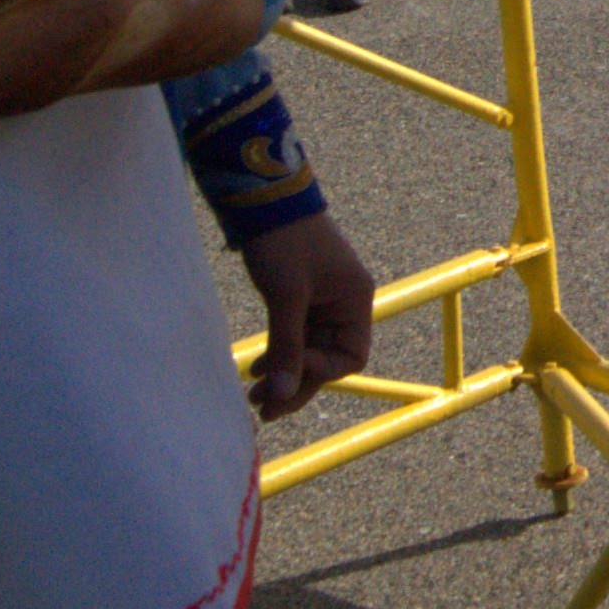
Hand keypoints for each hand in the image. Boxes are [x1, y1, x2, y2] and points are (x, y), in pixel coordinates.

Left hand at [238, 211, 374, 420]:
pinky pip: (294, 336)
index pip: (350, 357)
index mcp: (355, 300)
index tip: (289, 370)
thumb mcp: (286, 297)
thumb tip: (283, 396)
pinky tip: (255, 369)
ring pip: (307, 350)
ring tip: (253, 394)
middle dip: (297, 384)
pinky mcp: (299, 296)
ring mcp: (322, 300)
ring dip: (283, 373)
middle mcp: (344, 304)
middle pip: (327, 358)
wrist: (263, 198)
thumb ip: (287, 348)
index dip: (321, 371)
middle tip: (264, 409)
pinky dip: (278, 353)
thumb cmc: (284, 241)